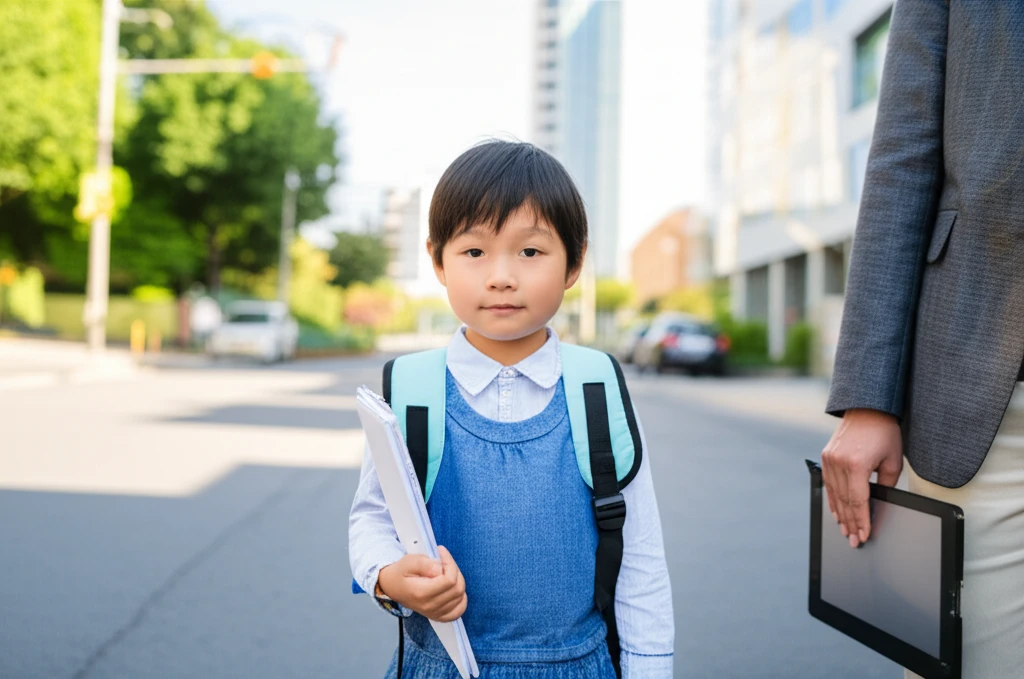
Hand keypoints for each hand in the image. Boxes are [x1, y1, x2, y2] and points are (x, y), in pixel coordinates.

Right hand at [376, 546, 467, 621]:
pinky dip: (461, 599)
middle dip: (454, 570)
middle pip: (457, 588)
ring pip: (460, 597)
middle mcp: (429, 606)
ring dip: (458, 581)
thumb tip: (441, 569)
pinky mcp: (438, 616)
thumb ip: (426, 564)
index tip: (442, 552)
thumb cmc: (400, 572)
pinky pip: (458, 611)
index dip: (450, 563)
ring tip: (446, 572)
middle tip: (444, 562)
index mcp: (421, 593)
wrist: (392, 586)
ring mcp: (434, 613)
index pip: (449, 580)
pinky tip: (454, 589)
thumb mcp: (409, 561)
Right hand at [821, 408, 902, 547]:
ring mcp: (829, 459)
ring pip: (834, 494)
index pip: (858, 501)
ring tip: (845, 530)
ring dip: (840, 514)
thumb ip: (886, 485)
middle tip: (853, 540)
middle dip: (850, 523)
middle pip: (844, 502)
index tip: (863, 536)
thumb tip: (880, 503)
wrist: (868, 408)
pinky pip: (828, 483)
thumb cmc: (884, 433)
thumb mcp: (893, 462)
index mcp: (856, 464)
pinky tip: (836, 512)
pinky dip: (832, 499)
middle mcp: (838, 462)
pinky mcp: (826, 456)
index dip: (861, 521)